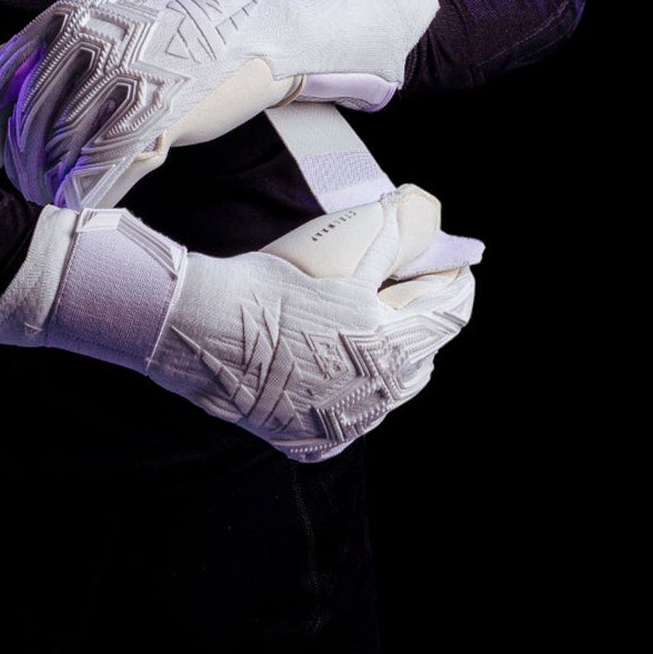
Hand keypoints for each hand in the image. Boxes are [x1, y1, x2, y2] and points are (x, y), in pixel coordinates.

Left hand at [0, 0, 439, 211]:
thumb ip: (32, 49)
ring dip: (52, 187)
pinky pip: (108, 166)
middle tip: (23, 191)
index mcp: (70, 15)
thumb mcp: (94, 23)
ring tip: (52, 202)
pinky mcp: (158, 109)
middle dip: (21, 167)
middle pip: (32, 123)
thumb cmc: (163, 41)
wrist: (248, 39)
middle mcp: (92, 38)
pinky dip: (90, 193)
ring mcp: (127, 73)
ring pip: (65, 149)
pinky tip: (86, 206)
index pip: (5, 83)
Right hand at [0, 183, 476, 462]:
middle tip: (405, 287)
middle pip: (426, 354)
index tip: (451, 264)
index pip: (450, 313)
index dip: (454, 282)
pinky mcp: (315, 442)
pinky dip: (352, 389)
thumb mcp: (334, 260)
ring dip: (393, 356)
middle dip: (422, 319)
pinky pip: (354, 415)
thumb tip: (412, 211)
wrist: (198, 331)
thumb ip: (383, 245)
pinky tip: (331, 362)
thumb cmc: (264, 287)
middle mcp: (375, 394)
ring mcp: (346, 424)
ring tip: (368, 324)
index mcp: (388, 346)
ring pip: (394, 389)